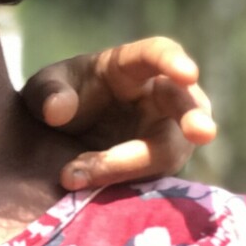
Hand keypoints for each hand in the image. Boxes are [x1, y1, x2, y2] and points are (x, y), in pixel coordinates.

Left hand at [23, 37, 216, 188]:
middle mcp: (159, 98)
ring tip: (79, 176)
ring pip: (170, 150)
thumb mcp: (43, 88)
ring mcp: (165, 134)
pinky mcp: (158, 167)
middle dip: (194, 119)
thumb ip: (47, 93)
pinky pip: (153, 179)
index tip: (187, 73)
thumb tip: (57, 112)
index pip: (158, 54)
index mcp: (132, 67)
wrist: (56, 136)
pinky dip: (121, 185)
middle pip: (187, 105)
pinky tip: (91, 192)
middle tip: (202, 133)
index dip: (174, 61)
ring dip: (132, 166)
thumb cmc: (59, 97)